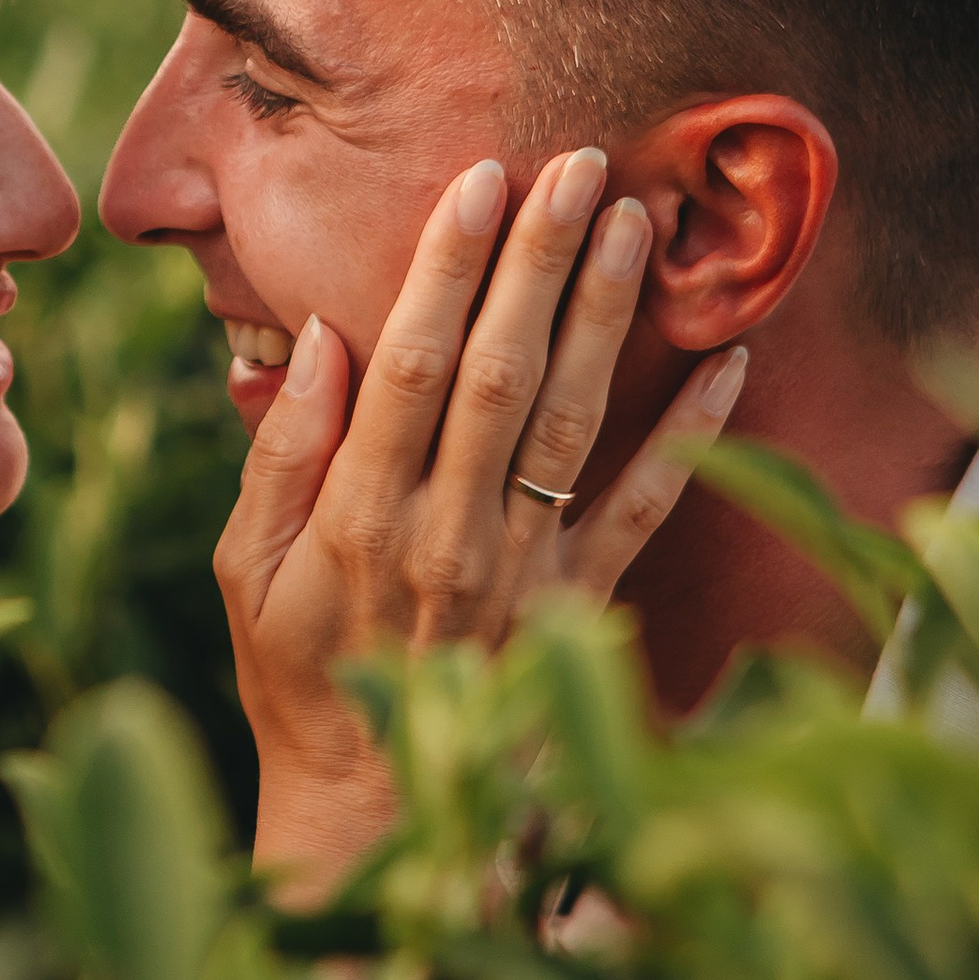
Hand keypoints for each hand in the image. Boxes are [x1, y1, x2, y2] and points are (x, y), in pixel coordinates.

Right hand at [214, 147, 747, 901]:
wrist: (375, 813)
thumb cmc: (295, 676)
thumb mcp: (246, 570)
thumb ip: (280, 455)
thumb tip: (317, 340)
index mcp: (358, 517)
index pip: (407, 366)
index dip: (446, 270)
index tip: (479, 183)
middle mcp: (446, 536)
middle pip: (499, 374)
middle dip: (541, 263)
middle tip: (578, 165)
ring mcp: (522, 574)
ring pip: (572, 422)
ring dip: (609, 317)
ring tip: (637, 224)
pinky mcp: (580, 608)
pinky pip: (647, 511)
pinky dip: (694, 438)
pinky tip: (733, 361)